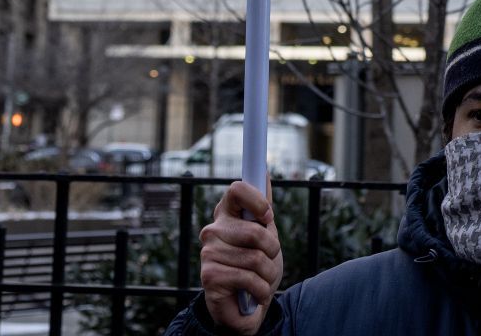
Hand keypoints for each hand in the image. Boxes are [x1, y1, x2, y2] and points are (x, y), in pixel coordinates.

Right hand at [199, 180, 282, 333]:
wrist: (245, 309)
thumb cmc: (255, 268)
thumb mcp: (265, 236)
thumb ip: (263, 208)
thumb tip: (264, 172)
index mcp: (226, 214)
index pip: (237, 190)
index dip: (257, 200)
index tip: (268, 216)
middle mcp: (213, 230)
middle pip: (255, 231)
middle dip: (272, 250)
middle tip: (267, 261)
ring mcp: (209, 252)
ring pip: (256, 258)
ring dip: (268, 275)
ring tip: (260, 281)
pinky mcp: (209, 276)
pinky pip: (249, 278)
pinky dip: (260, 291)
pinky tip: (253, 295)